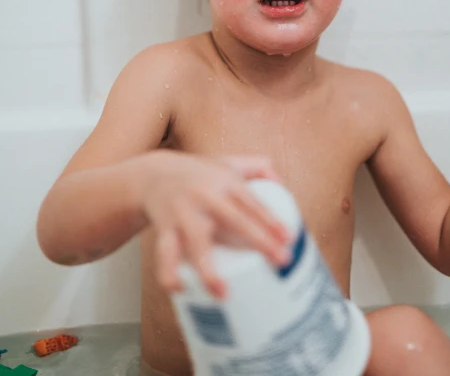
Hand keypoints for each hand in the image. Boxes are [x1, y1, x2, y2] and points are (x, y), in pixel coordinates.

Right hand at [138, 152, 290, 296]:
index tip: (289, 239)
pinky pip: (165, 254)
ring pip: (196, 242)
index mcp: (224, 181)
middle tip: (281, 262)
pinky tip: (180, 289)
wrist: (154, 175)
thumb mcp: (229, 162)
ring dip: (208, 269)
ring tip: (222, 294)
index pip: (252, 201)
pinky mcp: (165, 229)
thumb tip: (282, 185)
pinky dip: (169, 272)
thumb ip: (258, 166)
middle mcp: (205, 196)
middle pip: (235, 220)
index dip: (271, 219)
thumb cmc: (200, 174)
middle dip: (259, 241)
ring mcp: (184, 214)